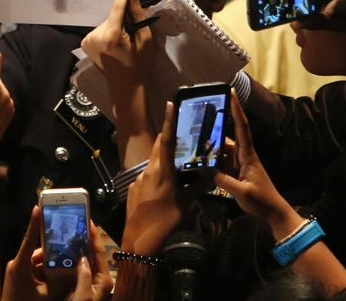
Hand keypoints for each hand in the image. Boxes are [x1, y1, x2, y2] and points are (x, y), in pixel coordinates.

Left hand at [3, 206, 112, 300]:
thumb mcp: (46, 295)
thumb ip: (61, 282)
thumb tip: (76, 270)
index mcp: (20, 265)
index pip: (29, 240)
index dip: (35, 223)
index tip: (38, 207)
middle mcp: (17, 264)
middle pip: (39, 251)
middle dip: (55, 250)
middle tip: (70, 242)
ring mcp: (18, 271)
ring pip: (39, 261)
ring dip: (52, 263)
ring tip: (68, 264)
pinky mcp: (19, 277)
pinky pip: (35, 269)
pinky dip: (46, 271)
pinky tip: (59, 275)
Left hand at [81, 0, 153, 75]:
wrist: (124, 87)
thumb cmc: (139, 64)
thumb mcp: (145, 40)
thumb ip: (138, 16)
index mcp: (111, 36)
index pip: (117, 7)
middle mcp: (95, 35)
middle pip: (112, 16)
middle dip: (123, 17)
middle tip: (133, 28)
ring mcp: (87, 39)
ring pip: (107, 22)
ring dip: (116, 25)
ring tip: (124, 39)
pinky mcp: (85, 42)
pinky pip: (101, 29)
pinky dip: (109, 31)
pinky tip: (115, 43)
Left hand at [120, 103, 184, 255]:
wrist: (139, 240)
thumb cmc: (165, 221)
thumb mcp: (186, 204)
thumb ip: (197, 187)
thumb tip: (210, 176)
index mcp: (162, 171)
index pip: (165, 140)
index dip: (169, 121)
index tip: (170, 104)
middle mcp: (148, 170)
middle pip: (158, 147)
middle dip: (168, 138)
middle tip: (181, 133)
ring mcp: (140, 179)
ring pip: (154, 163)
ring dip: (166, 160)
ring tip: (180, 165)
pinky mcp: (135, 189)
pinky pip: (149, 175)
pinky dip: (159, 175)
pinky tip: (168, 187)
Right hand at [213, 90, 295, 230]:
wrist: (274, 214)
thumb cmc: (262, 201)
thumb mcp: (241, 192)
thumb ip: (223, 180)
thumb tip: (205, 169)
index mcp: (248, 155)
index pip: (242, 127)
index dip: (237, 109)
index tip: (231, 92)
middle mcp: (244, 155)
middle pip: (229, 134)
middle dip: (217, 123)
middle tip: (200, 114)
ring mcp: (241, 164)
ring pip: (224, 148)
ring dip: (212, 143)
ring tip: (194, 137)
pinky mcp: (238, 172)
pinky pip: (223, 160)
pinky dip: (213, 158)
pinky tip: (201, 158)